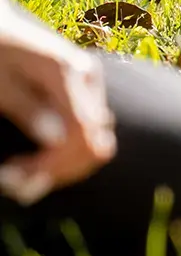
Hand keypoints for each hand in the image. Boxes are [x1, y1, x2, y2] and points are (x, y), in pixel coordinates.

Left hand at [0, 6, 115, 203]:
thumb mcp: (0, 81)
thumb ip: (28, 108)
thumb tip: (56, 139)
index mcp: (68, 71)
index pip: (81, 133)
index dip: (53, 165)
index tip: (14, 179)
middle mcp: (87, 77)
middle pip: (94, 143)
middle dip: (58, 171)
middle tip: (14, 184)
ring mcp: (90, 83)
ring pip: (96, 142)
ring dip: (63, 167)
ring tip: (21, 176)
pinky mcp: (85, 90)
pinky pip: (89, 132)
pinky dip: (67, 154)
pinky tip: (37, 161)